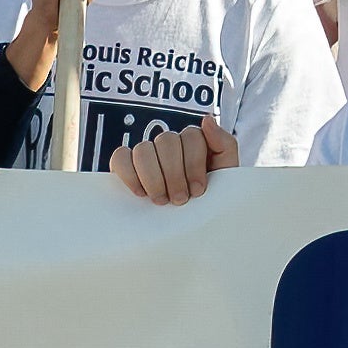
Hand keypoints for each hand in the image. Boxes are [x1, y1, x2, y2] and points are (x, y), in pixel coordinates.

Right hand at [114, 121, 231, 207]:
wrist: (194, 229)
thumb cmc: (211, 201)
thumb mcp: (227, 175)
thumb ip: (225, 144)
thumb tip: (206, 119)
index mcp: (194, 143)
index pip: (191, 137)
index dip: (193, 164)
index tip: (197, 191)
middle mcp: (170, 144)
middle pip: (167, 140)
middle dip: (174, 174)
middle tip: (180, 200)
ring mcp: (146, 153)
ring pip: (143, 149)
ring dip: (153, 177)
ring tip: (161, 201)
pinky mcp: (125, 165)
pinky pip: (120, 157)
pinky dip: (129, 174)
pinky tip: (140, 193)